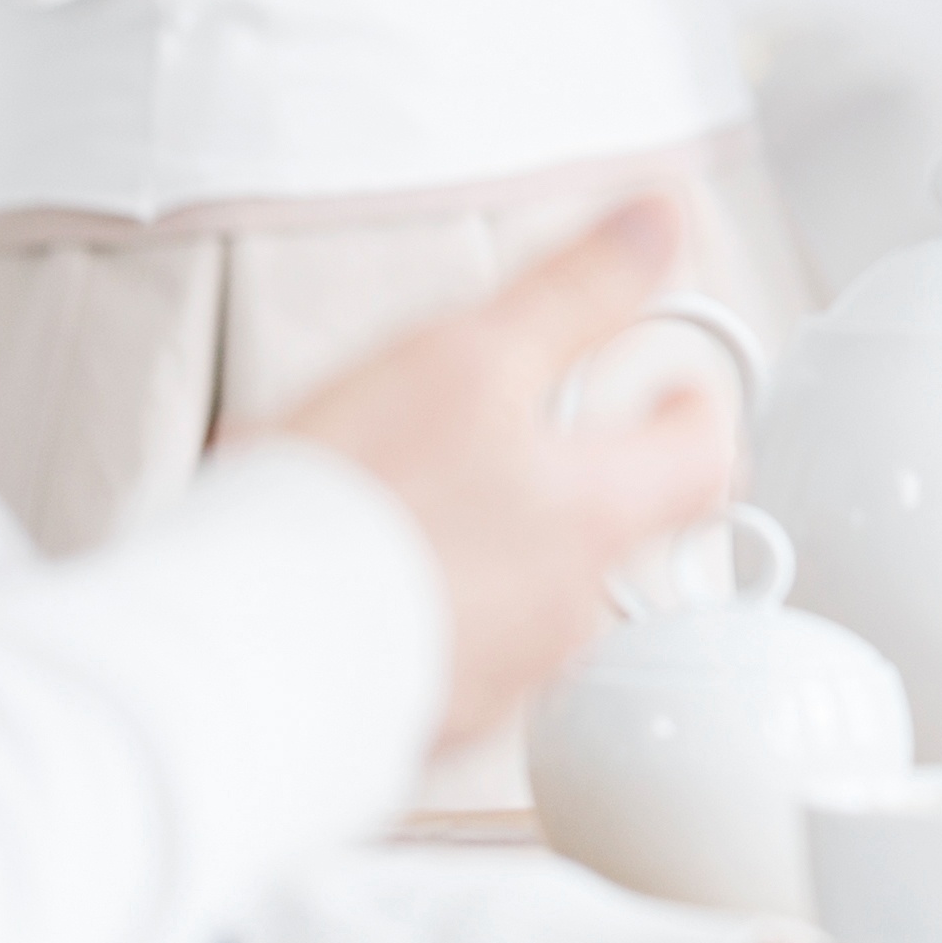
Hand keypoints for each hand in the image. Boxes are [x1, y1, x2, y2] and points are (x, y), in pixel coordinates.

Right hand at [259, 201, 730, 754]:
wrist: (236, 661)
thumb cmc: (352, 511)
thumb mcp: (466, 359)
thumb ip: (576, 291)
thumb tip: (663, 220)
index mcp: (596, 518)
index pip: (705, 460)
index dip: (694, 409)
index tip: (672, 385)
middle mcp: (566, 614)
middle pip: (607, 529)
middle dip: (562, 475)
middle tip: (504, 434)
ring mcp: (496, 677)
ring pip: (515, 590)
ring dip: (472, 540)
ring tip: (381, 499)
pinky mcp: (422, 722)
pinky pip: (442, 649)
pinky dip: (411, 603)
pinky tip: (340, 573)